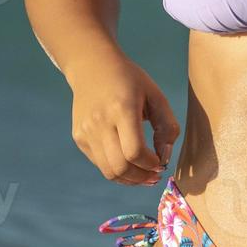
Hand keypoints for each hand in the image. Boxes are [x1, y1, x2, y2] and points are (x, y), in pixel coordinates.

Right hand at [68, 53, 180, 186]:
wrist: (92, 66)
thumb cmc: (130, 81)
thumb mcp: (155, 95)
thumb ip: (167, 126)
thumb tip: (164, 157)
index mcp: (122, 109)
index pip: (135, 151)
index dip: (151, 164)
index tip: (161, 162)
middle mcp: (100, 122)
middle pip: (120, 167)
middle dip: (142, 177)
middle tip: (155, 175)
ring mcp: (86, 132)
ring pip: (108, 171)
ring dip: (130, 179)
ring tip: (144, 176)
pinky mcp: (79, 137)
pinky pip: (100, 164)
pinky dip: (117, 170)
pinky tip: (129, 164)